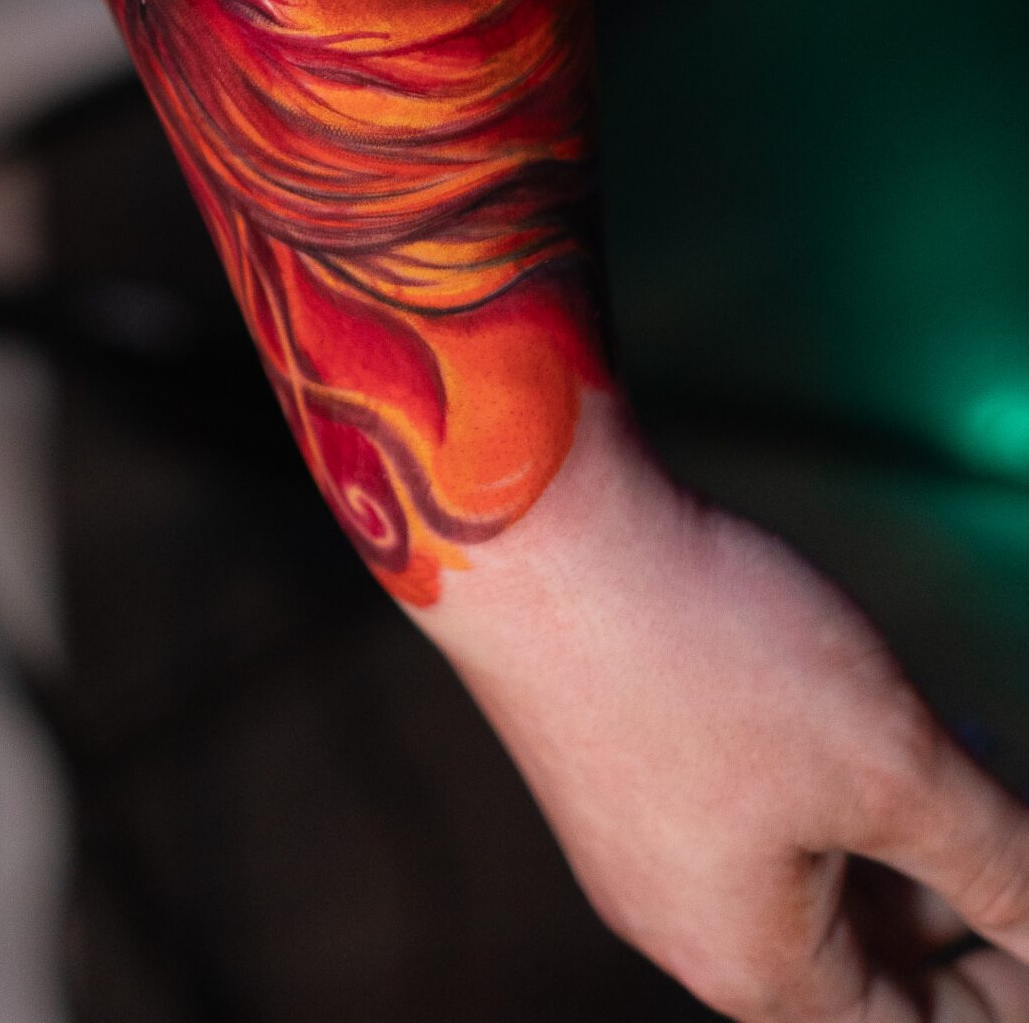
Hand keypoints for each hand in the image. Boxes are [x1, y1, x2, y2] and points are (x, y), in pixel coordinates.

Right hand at [423, 398, 1028, 1018]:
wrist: (527, 529)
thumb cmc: (709, 653)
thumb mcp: (892, 761)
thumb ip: (999, 860)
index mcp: (756, 966)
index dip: (1002, 991)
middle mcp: (683, 925)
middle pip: (857, 963)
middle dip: (958, 901)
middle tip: (1015, 822)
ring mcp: (634, 839)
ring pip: (801, 876)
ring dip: (893, 832)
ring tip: (958, 739)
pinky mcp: (610, 758)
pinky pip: (742, 814)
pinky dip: (822, 785)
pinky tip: (850, 698)